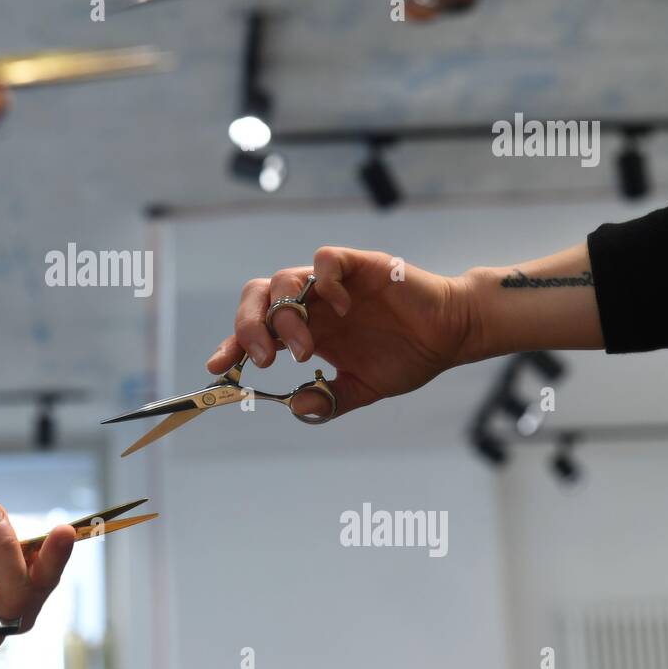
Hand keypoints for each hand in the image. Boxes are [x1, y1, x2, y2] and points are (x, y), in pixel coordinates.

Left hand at [204, 247, 477, 418]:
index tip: (217, 366)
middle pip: (257, 297)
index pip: (255, 329)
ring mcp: (332, 284)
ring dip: (285, 315)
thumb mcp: (363, 388)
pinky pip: (326, 260)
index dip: (231, 345)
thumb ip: (330, 399)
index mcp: (305, 330)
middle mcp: (311, 303)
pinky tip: (339, 308)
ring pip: (284, 279)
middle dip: (248, 326)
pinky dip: (324, 282)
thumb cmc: (407, 355)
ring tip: (303, 350)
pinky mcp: (360, 265)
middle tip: (260, 358)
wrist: (450, 334)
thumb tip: (296, 408)